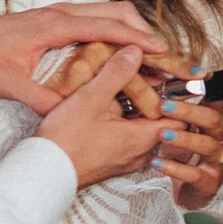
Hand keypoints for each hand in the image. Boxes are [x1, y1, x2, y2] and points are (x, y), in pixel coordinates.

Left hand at [0, 1, 167, 115]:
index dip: (135, 37)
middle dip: (142, 29)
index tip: (159, 49)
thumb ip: (40, 99)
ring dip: (130, 28)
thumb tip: (69, 115)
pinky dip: (114, 30)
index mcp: (55, 25)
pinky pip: (93, 18)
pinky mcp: (54, 20)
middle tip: (163, 54)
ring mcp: (58, 14)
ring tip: (149, 53)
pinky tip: (120, 50)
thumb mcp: (10, 85)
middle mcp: (60, 13)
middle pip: (114, 11)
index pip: (106, 26)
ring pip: (106, 12)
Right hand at [37, 48, 170, 190]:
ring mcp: (124, 160)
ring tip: (122, 89)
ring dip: (135, 109)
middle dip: (154, 98)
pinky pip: (126, 138)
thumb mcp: (91, 98)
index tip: (169, 78)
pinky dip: (122, 121)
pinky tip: (106, 108)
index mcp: (142, 138)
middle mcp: (139, 153)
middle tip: (144, 77)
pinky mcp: (110, 162)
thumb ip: (117, 72)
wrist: (44, 172)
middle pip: (159, 122)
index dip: (177, 97)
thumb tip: (136, 52)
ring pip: (141, 129)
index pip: (178, 118)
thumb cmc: (66, 140)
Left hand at [156, 94, 222, 211]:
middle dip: (189, 111)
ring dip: (184, 138)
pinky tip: (157, 162)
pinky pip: (195, 174)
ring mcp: (218, 161)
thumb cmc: (185, 154)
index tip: (184, 80)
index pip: (214, 101)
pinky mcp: (210, 182)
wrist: (191, 191)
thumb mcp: (182, 129)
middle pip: (213, 119)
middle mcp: (221, 138)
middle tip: (163, 106)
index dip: (202, 91)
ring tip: (161, 134)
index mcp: (215, 122)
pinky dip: (175, 168)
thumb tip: (157, 83)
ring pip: (207, 146)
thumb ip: (175, 110)